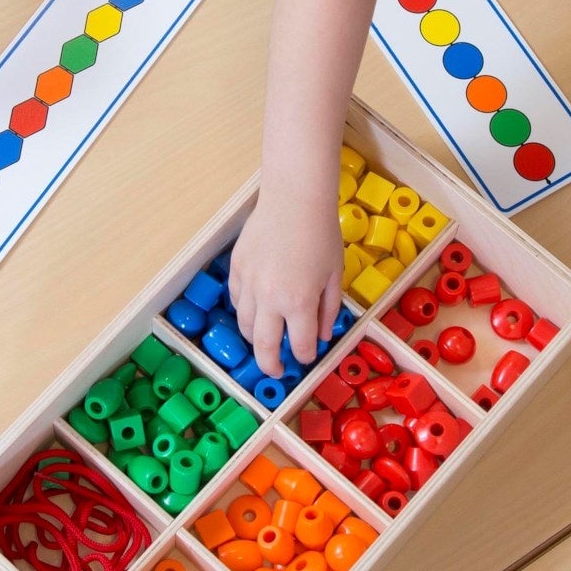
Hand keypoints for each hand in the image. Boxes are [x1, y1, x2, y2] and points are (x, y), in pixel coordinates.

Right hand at [229, 194, 343, 376]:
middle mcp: (270, 299)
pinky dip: (245, 312)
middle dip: (270, 365)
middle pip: (264, 347)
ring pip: (244, 326)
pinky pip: (236, 301)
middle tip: (276, 371)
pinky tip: (255, 312)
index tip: (308, 356)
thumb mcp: (334, 275)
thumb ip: (328, 309)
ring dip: (255, 340)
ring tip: (265, 342)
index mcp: (299, 303)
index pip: (301, 345)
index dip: (306, 356)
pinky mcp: (236, 269)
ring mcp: (249, 284)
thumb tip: (322, 336)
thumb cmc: (321, 234)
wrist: (294, 199)